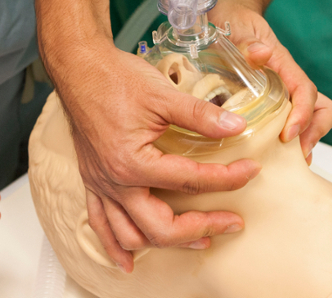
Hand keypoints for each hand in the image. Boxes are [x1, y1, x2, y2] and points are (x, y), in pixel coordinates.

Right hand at [49, 42, 261, 272]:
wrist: (80, 68)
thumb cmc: (116, 78)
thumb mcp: (164, 93)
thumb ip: (201, 115)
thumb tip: (237, 125)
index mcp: (133, 162)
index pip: (190, 182)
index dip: (227, 179)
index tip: (251, 171)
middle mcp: (115, 181)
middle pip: (161, 227)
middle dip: (202, 228)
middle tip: (233, 222)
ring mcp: (101, 184)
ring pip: (131, 234)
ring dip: (165, 245)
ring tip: (199, 242)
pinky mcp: (92, 180)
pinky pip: (99, 224)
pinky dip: (114, 245)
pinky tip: (128, 262)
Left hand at [209, 0, 331, 164]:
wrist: (228, 13)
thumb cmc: (232, 20)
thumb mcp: (234, 27)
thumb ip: (247, 42)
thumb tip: (261, 54)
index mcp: (282, 64)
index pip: (305, 91)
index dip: (303, 115)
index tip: (289, 135)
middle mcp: (289, 80)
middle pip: (322, 109)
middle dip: (315, 134)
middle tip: (295, 155)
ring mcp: (284, 92)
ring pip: (311, 119)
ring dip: (305, 140)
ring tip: (285, 161)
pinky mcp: (274, 102)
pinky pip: (289, 123)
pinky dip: (287, 141)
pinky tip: (269, 155)